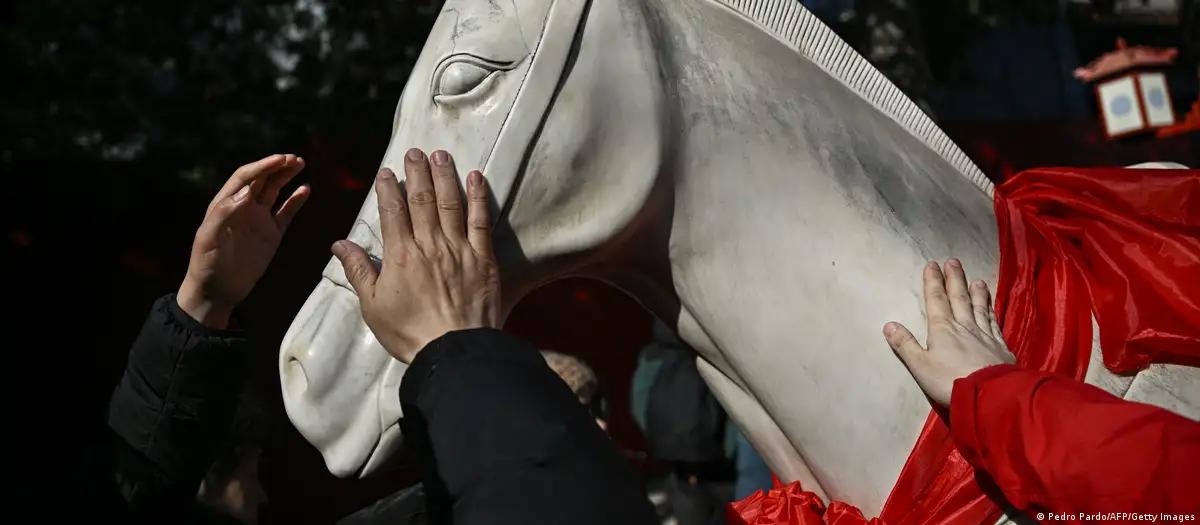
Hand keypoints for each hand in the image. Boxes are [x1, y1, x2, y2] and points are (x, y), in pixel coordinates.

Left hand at [178, 154, 309, 327]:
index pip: (245, 178)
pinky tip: (305, 189)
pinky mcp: (272, 234)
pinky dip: (296, 200)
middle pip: (262, 179)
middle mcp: (243, 207)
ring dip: (286, 177)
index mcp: (226, 204)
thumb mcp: (208, 238)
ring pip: (275, 191)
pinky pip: (286, 213)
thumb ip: (224, 214)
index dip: (261, 166)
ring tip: (300, 164)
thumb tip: (245, 193)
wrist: (218, 290)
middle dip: (277, 166)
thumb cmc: (207, 264)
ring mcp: (259, 219)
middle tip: (294, 158)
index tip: (279, 159)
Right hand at [332, 149, 499, 363]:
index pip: (393, 211)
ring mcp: (459, 250)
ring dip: (445, 176)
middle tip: (415, 152)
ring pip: (450, 203)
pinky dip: (478, 197)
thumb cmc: (410, 334)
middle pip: (422, 200)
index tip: (387, 172)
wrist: (454, 351)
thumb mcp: (373, 307)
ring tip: (441, 155)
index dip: (388, 188)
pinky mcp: (484, 259)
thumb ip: (359, 271)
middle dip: (417, 172)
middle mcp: (430, 246)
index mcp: (401, 256)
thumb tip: (339, 244)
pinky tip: (476, 178)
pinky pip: (481, 221)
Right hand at [883, 259, 1014, 406]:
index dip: (933, 282)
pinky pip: (994, 323)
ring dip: (977, 293)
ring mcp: (984, 335)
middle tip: (954, 262)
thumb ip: (905, 345)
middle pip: (959, 298)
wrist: (989, 394)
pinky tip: (992, 307)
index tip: (932, 265)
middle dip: (955, 279)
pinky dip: (992, 311)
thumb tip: (889, 324)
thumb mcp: (920, 365)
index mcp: (942, 329)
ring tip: (977, 280)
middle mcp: (964, 326)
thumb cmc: (949, 381)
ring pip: (979, 308)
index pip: (936, 300)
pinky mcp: (1000, 346)